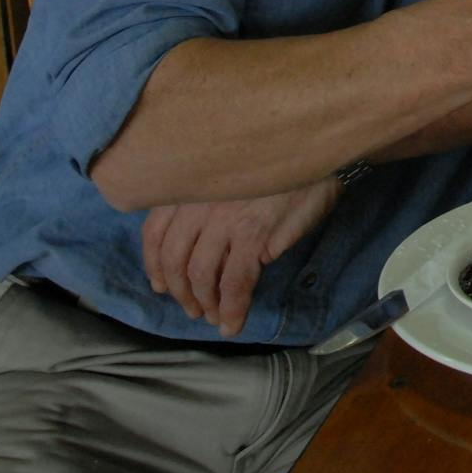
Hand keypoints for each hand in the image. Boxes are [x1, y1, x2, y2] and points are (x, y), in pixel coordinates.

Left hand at [142, 177, 340, 336]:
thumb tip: (209, 245)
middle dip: (180, 292)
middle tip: (192, 309)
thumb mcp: (232, 175)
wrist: (317, 150)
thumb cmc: (278, 161)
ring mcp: (224, 219)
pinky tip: (232, 322)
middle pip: (174, 258)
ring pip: (200, 274)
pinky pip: (235, 281)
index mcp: (191, 186)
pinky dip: (231, 307)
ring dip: (204, 303)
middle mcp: (198, 202)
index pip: (154, 232)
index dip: (154, 265)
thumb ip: (211, 202)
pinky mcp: (253, 234)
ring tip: (213, 317)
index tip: (160, 284)